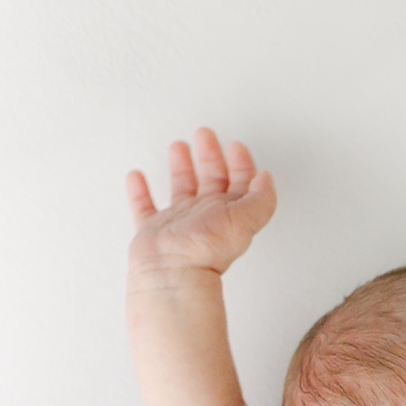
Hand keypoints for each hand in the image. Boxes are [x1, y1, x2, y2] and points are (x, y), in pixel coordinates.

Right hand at [126, 127, 274, 278]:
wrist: (173, 272)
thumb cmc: (206, 250)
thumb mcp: (246, 219)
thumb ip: (261, 198)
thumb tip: (267, 178)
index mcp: (229, 213)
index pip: (240, 183)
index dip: (241, 163)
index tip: (236, 145)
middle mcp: (205, 216)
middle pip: (211, 179)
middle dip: (210, 155)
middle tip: (205, 134)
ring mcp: (178, 223)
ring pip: (181, 187)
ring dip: (181, 166)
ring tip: (178, 146)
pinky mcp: (151, 230)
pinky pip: (143, 206)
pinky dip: (140, 190)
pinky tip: (137, 175)